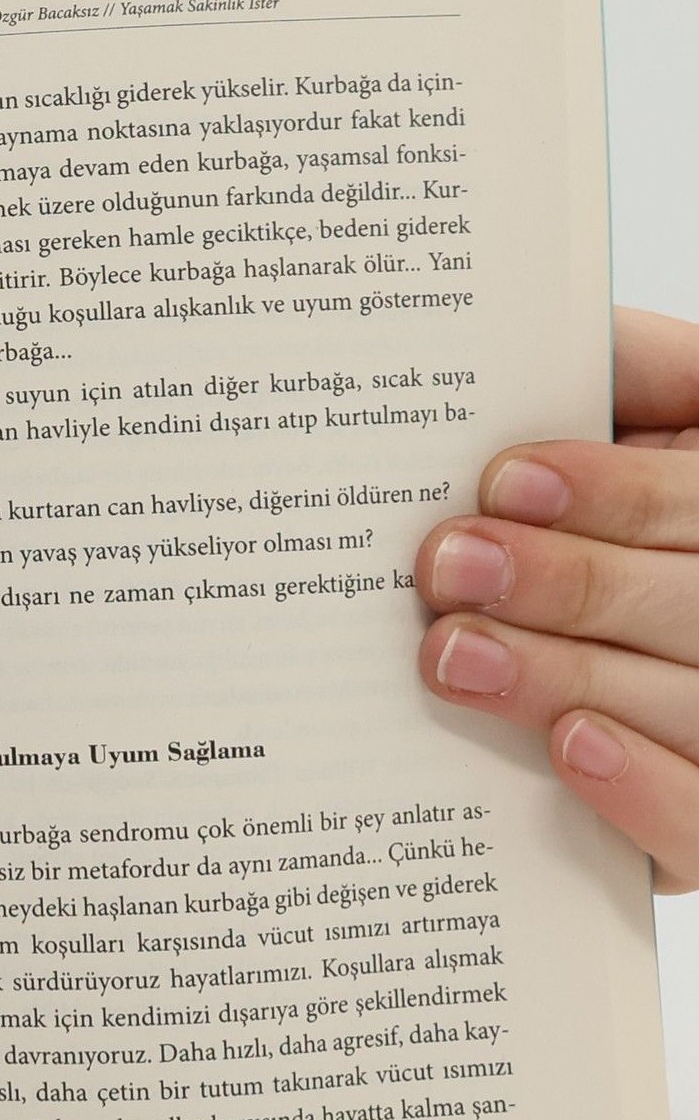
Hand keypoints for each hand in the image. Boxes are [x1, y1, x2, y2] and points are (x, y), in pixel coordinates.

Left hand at [417, 307, 698, 890]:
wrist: (638, 622)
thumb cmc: (641, 521)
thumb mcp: (658, 423)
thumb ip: (631, 376)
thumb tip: (568, 331)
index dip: (617, 490)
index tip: (504, 479)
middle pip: (694, 603)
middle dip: (569, 580)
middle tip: (445, 563)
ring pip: (690, 704)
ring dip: (564, 675)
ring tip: (453, 652)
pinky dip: (645, 789)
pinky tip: (569, 749)